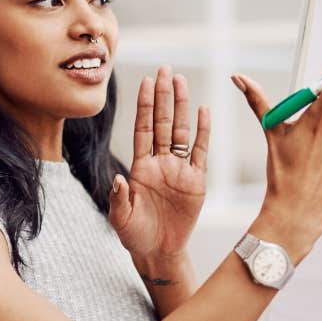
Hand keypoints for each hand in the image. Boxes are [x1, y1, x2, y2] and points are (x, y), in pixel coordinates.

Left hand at [108, 65, 210, 260]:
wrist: (159, 251)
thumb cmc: (136, 235)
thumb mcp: (121, 219)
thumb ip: (118, 199)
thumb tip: (118, 180)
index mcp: (140, 167)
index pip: (143, 129)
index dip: (145, 106)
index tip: (146, 82)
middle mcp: (160, 163)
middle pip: (163, 122)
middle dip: (163, 96)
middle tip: (165, 69)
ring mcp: (179, 170)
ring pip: (182, 131)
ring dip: (182, 106)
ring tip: (181, 81)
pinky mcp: (196, 181)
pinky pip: (200, 152)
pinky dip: (203, 131)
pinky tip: (203, 110)